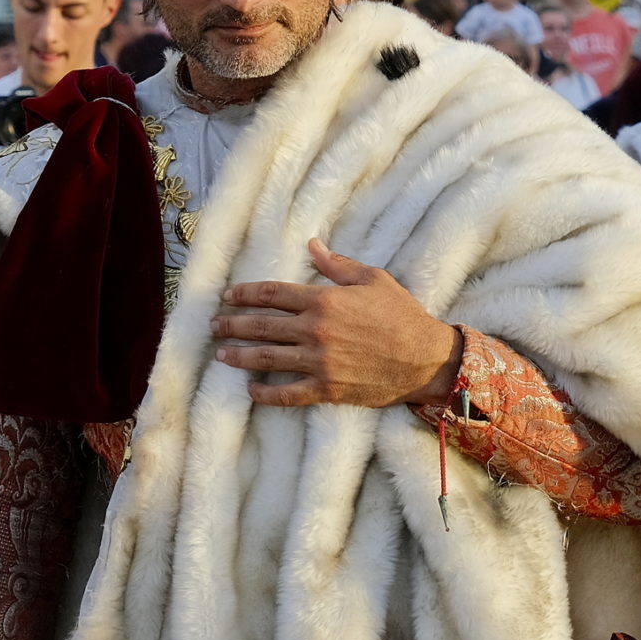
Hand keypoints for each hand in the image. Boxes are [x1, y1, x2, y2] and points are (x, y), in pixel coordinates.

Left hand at [214, 239, 462, 407]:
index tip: (228, 296)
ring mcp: (318, 362)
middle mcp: (315, 330)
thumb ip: (338, 265)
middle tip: (214, 325)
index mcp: (323, 300)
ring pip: (266, 358)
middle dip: (232, 324)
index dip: (245, 293)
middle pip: (261, 325)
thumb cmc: (402, 315)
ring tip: (221, 354)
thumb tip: (312, 245)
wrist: (425, 359)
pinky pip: (287, 394)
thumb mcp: (373, 279)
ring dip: (239, 356)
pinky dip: (265, 394)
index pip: (271, 294)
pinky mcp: (326, 389)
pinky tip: (251, 391)